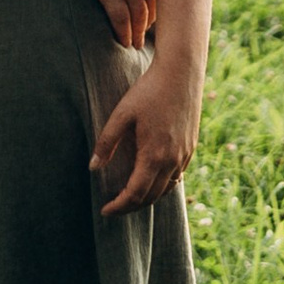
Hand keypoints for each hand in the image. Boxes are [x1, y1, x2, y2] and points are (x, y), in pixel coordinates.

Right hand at [58, 0, 154, 46]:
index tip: (159, 9)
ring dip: (138, 34)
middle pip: (155, 5)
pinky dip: (122, 33)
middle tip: (151, 32)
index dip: (162, 0)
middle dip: (152, 21)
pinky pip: (119, 20)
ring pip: (139, 18)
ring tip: (135, 44)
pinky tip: (122, 42)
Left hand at [92, 48, 201, 219]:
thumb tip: (93, 168)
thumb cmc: (148, 90)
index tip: (105, 211)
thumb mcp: (122, 114)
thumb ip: (107, 142)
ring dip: (147, 198)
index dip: (119, 206)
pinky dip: (162, 186)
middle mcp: (172, 161)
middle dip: (131, 206)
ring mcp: (184, 156)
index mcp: (153, 156)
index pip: (135, 194)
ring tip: (130, 197)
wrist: (181, 73)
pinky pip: (177, 177)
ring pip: (166, 189)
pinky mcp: (191, 148)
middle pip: (151, 197)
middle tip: (114, 207)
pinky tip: (151, 180)